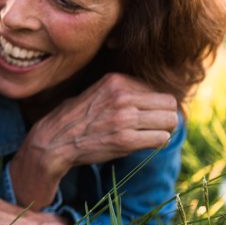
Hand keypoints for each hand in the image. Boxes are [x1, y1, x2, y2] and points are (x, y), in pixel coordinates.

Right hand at [11, 73, 177, 205]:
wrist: (55, 140)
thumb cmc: (76, 118)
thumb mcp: (98, 92)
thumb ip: (124, 91)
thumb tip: (157, 97)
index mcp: (116, 80)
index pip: (157, 89)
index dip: (155, 104)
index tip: (147, 114)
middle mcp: (122, 96)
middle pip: (169, 103)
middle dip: (165, 116)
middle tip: (155, 126)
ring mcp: (124, 117)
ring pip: (170, 120)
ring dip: (163, 130)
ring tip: (148, 134)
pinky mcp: (126, 139)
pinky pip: (161, 138)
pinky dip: (156, 142)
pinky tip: (142, 143)